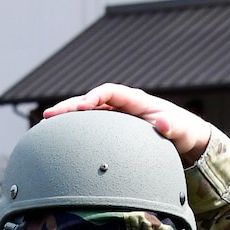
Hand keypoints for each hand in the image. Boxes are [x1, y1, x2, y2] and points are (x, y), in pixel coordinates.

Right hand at [41, 83, 211, 166]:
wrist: (183, 136)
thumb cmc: (180, 130)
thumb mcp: (178, 129)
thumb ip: (170, 126)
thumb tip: (163, 123)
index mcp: (135, 100)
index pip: (109, 92)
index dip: (93, 97)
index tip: (81, 107)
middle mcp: (122, 105)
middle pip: (91, 100)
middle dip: (69, 106)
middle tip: (48, 116)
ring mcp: (116, 115)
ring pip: (87, 112)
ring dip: (67, 117)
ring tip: (46, 124)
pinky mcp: (112, 127)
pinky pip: (90, 124)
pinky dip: (75, 128)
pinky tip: (59, 138)